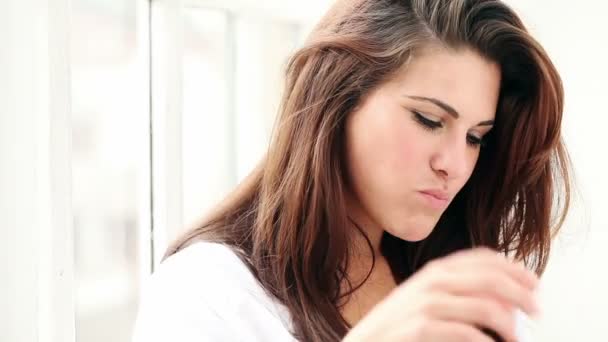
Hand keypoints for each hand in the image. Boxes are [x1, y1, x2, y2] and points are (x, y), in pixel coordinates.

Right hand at [343, 248, 538, 341]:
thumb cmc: (400, 325)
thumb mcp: (426, 298)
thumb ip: (457, 291)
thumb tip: (503, 297)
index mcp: (436, 270)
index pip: (482, 257)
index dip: (514, 268)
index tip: (534, 283)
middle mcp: (432, 282)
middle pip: (490, 279)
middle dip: (521, 295)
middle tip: (537, 312)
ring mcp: (426, 305)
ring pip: (485, 308)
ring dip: (509, 326)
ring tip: (516, 339)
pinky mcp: (421, 329)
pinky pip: (466, 334)